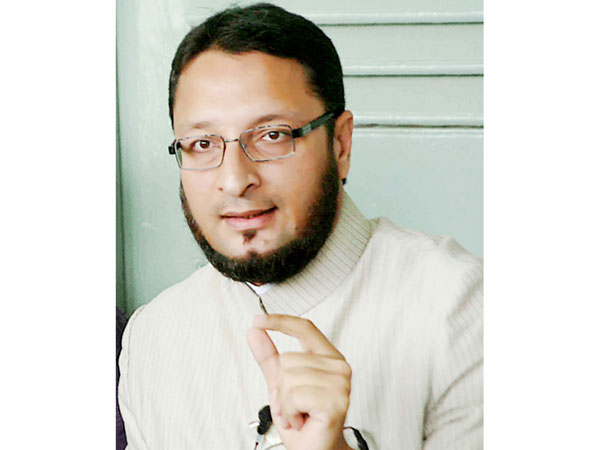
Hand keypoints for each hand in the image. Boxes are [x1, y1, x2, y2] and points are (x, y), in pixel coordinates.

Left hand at [247, 314, 352, 449]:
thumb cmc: (303, 421)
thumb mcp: (280, 385)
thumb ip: (269, 357)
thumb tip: (255, 331)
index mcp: (328, 358)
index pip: (305, 328)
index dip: (280, 321)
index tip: (258, 319)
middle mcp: (339, 367)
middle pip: (288, 359)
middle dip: (281, 388)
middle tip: (295, 405)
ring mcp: (340, 384)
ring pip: (288, 378)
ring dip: (285, 403)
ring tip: (299, 414)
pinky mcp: (335, 402)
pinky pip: (293, 396)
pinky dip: (289, 413)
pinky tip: (302, 421)